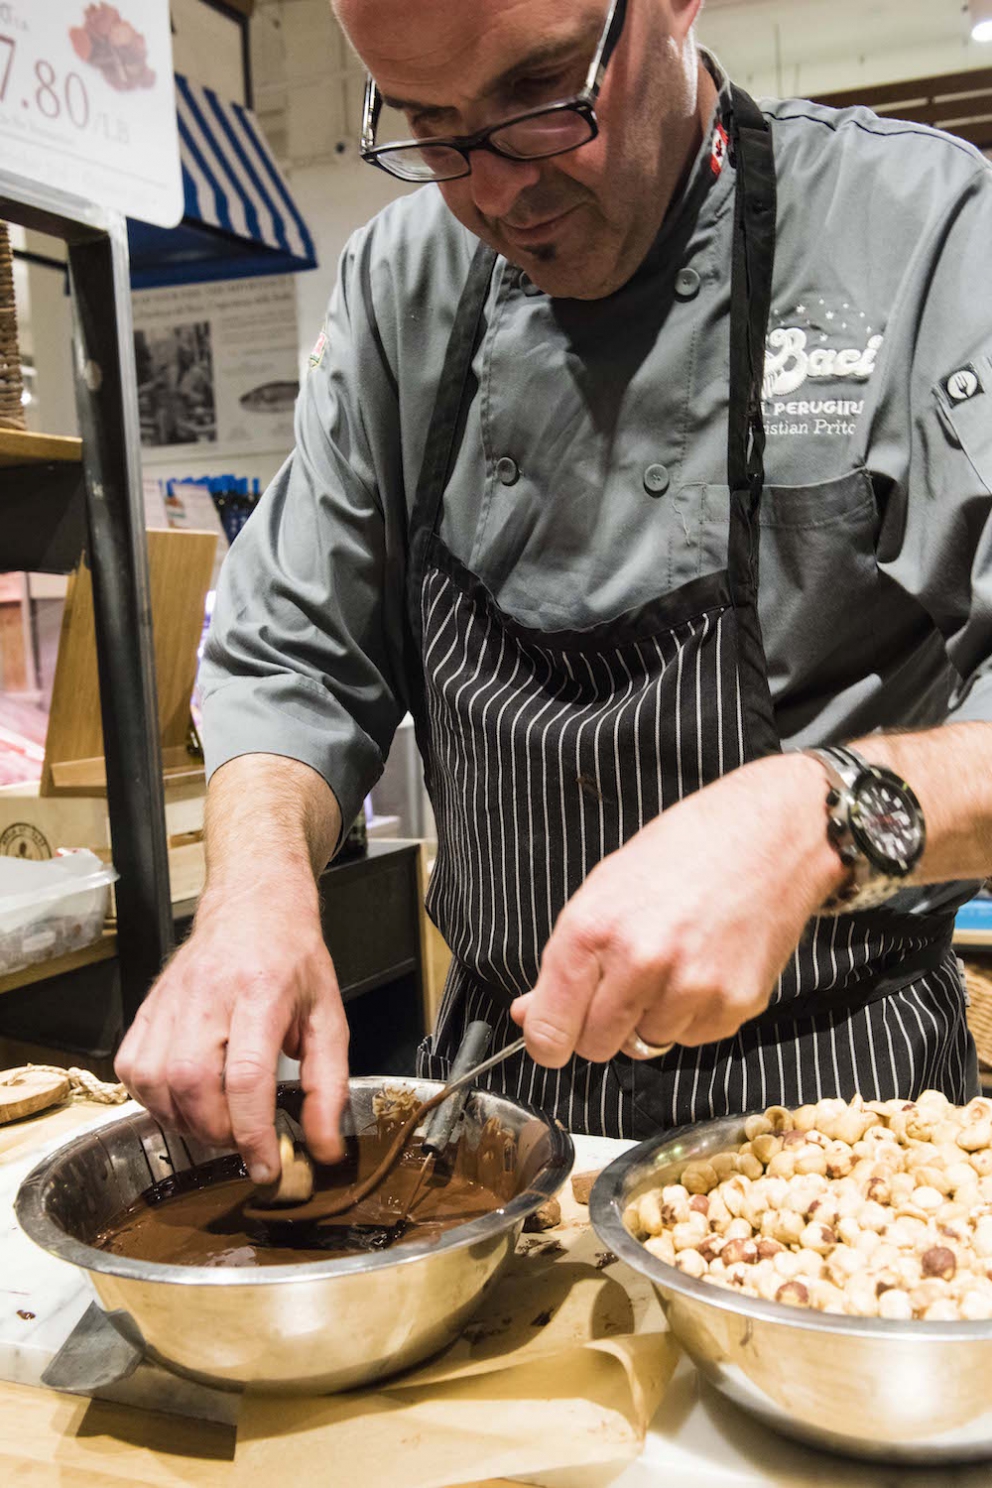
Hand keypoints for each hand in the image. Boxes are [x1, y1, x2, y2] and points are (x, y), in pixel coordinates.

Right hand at [115, 883, 348, 1182]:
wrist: (254, 905)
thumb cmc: (294, 960)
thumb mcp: (329, 1017)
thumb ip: (328, 1085)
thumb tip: (323, 1147)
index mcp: (262, 993)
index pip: (247, 1076)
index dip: (253, 1133)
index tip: (267, 1167)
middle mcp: (209, 994)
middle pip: (194, 1083)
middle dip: (218, 1131)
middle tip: (244, 1140)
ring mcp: (171, 999)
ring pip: (157, 1082)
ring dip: (185, 1121)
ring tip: (217, 1121)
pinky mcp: (147, 1007)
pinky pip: (133, 1069)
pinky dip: (154, 1100)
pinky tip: (185, 1099)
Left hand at [511, 753, 844, 1064]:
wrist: (769, 835)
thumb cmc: (683, 852)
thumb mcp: (605, 889)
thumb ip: (565, 960)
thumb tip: (529, 1013)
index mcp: (593, 930)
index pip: (551, 1028)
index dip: (547, 1040)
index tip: (551, 1039)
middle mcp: (640, 962)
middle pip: (597, 1048)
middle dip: (600, 1027)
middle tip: (621, 985)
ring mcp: (691, 988)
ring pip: (647, 1044)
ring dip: (650, 1018)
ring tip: (672, 963)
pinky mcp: (735, 1004)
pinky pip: (694, 1037)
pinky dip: (692, 1014)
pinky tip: (704, 966)